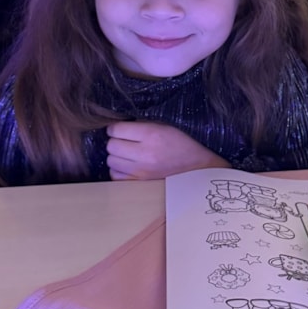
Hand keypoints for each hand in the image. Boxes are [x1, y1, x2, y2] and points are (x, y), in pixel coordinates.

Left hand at [106, 122, 227, 179]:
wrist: (196, 169)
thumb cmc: (181, 144)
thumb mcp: (165, 126)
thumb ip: (142, 124)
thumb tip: (120, 127)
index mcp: (151, 135)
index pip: (116, 129)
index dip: (115, 128)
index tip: (120, 129)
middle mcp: (144, 154)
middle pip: (111, 146)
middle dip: (115, 141)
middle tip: (125, 141)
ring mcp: (140, 171)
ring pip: (110, 161)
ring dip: (116, 156)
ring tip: (127, 154)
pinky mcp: (139, 184)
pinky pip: (115, 176)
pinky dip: (119, 170)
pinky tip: (128, 166)